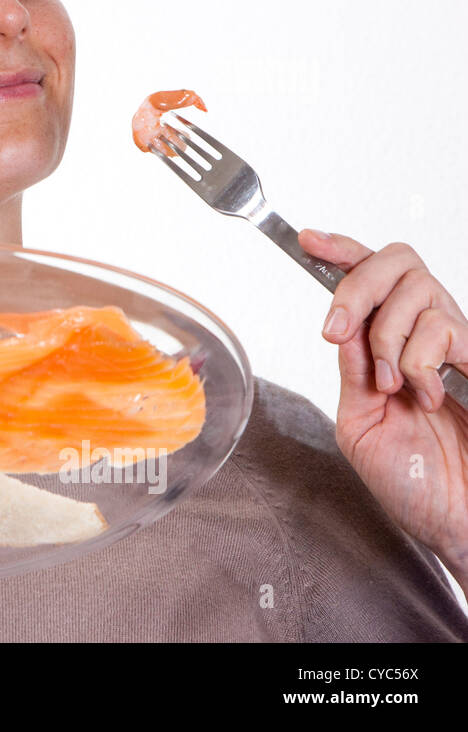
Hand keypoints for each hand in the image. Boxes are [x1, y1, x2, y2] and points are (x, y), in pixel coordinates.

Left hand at [299, 229, 467, 581]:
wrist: (457, 522)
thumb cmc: (414, 485)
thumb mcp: (361, 424)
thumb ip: (352, 373)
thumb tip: (341, 326)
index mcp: (391, 349)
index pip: (371, 281)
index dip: (342, 252)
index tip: (307, 239)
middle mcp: (427, 337)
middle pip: (394, 261)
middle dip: (354, 287)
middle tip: (336, 330)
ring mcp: (458, 344)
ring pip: (416, 289)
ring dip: (387, 338)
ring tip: (395, 387)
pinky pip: (442, 326)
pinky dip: (418, 359)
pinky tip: (425, 395)